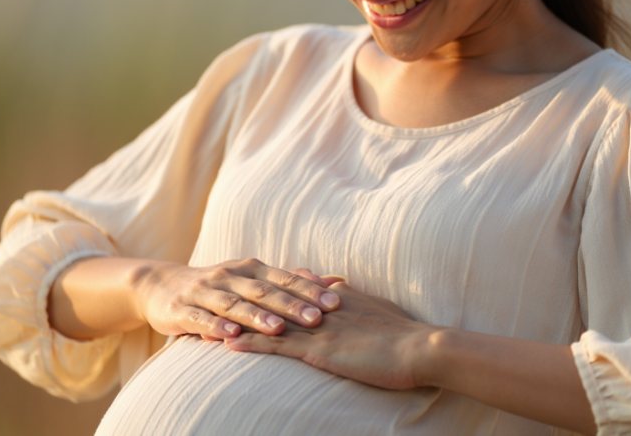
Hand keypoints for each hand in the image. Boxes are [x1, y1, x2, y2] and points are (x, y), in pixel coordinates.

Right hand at [130, 258, 341, 340]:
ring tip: (277, 328)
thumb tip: (331, 280)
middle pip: (264, 291)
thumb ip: (287, 281)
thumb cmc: (219, 286)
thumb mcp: (251, 279)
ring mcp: (206, 291)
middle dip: (291, 305)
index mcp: (251, 269)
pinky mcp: (183, 309)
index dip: (310, 291)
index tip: (336, 303)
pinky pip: (201, 318)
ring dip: (256, 316)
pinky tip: (230, 335)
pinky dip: (216, 326)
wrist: (162, 286)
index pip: (285, 279)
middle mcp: (230, 275)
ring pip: (234, 304)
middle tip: (317, 317)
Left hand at [222, 280, 435, 390]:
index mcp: (339, 297)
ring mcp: (319, 328)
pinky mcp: (318, 350)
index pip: (299, 286)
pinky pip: (277, 346)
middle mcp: (323, 307)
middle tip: (222, 294)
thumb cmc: (406, 335)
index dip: (274, 285)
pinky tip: (229, 345)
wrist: (418, 349)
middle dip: (248, 297)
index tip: (252, 280)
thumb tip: (338, 284)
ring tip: (212, 319)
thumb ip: (356, 297)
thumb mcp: (379, 307)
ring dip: (241, 320)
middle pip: (276, 299)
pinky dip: (251, 343)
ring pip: (270, 320)